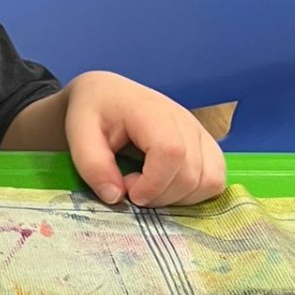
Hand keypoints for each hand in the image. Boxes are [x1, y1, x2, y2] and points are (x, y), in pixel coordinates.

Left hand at [62, 71, 226, 208]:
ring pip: (210, 181)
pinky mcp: (206, 146)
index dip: (153, 183)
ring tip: (147, 187)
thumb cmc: (93, 112)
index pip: (171, 151)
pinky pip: (215, 180)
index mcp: (151, 111)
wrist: (108, 95)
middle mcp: (184, 119)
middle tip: (130, 188)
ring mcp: (200, 132)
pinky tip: (165, 187)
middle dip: (159, 196)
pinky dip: (193, 194)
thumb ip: (92, 166)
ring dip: (178, 198)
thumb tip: (115, 197)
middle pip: (192, 174)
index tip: (127, 192)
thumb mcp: (79, 135)